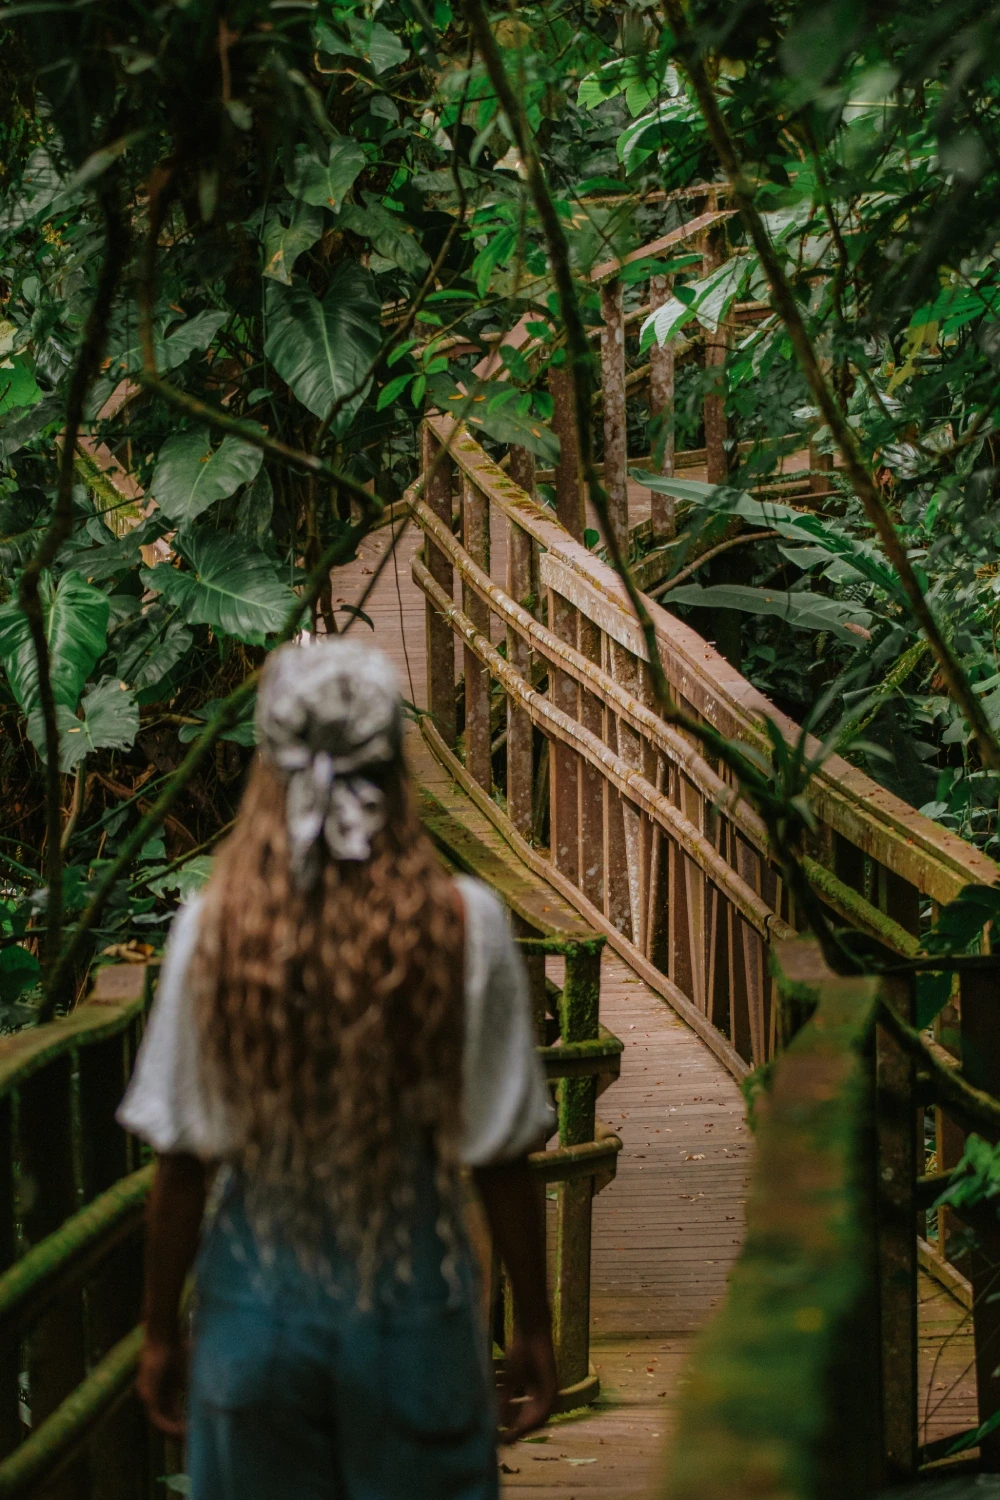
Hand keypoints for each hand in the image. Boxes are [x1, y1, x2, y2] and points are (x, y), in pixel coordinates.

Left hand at [137, 1335, 187, 1437]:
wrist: (163, 1337)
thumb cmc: (177, 1349)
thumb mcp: (188, 1371)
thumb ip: (193, 1385)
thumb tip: (214, 1394)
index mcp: (164, 1391)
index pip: (172, 1413)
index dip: (182, 1424)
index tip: (194, 1432)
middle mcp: (154, 1397)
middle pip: (164, 1421)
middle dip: (176, 1434)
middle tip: (190, 1444)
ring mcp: (148, 1397)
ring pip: (160, 1422)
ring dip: (173, 1432)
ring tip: (187, 1439)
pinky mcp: (147, 1394)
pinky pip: (156, 1416)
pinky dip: (168, 1424)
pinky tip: (181, 1428)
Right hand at [498, 1327, 558, 1443]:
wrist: (530, 1333)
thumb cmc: (521, 1352)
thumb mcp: (510, 1380)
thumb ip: (505, 1399)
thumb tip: (498, 1420)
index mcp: (533, 1393)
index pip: (524, 1415)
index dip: (514, 1427)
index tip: (502, 1438)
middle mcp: (542, 1395)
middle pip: (532, 1419)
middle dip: (519, 1430)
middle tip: (506, 1441)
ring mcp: (549, 1391)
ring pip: (539, 1417)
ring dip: (525, 1427)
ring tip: (513, 1435)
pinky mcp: (552, 1386)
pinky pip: (545, 1408)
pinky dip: (533, 1417)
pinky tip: (523, 1423)